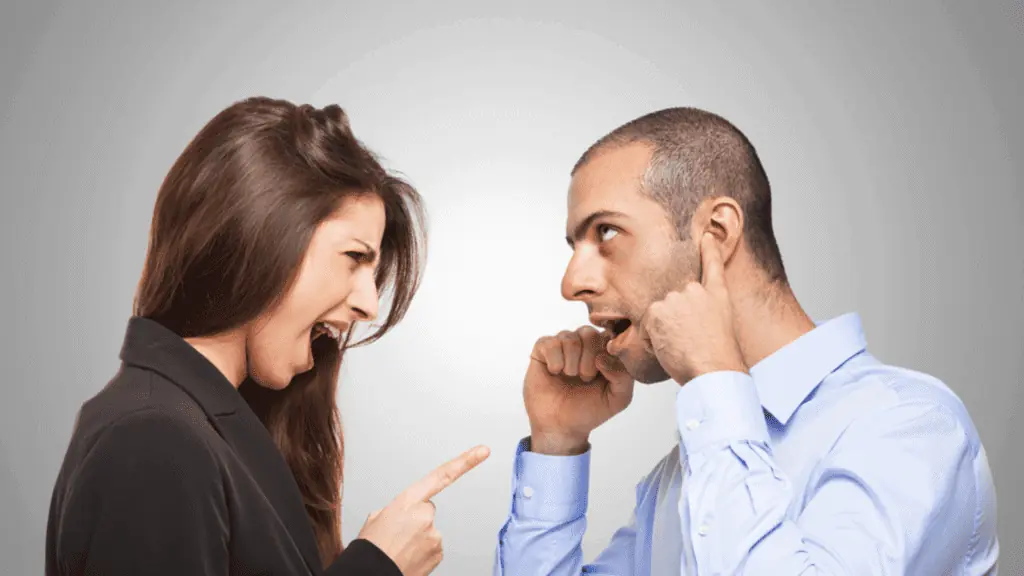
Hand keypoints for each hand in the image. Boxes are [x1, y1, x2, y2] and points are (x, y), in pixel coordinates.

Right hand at [357, 445, 489, 575]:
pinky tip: (408, 556)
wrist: (372, 573)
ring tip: (400, 547)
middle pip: (427, 509)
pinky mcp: (438, 551)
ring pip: (429, 530)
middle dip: (416, 519)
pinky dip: (422, 551)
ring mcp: (434, 534)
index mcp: (407, 501)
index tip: (483, 451)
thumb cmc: (372, 548)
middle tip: (399, 533)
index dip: (465, 462)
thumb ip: (395, 508)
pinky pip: (432, 547)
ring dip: (418, 538)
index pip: (441, 476)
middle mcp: (424, 515)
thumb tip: (401, 513)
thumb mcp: (376, 519)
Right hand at [524, 326, 634, 454]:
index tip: (602, 372)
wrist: (561, 426)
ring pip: (569, 338)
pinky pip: (550, 343)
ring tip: (570, 377)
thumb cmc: (590, 409)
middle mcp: (583, 343)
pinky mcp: (543, 349)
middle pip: (589, 333)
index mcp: (604, 350)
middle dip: (588, 360)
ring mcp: (563, 344)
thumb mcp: (619, 398)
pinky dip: (555, 361)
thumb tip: (603, 357)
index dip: (606, 352)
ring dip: (571, 363)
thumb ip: (623, 376)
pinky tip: (555, 372)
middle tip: (585, 378)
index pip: (610, 334)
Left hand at [640, 233, 746, 384]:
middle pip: (673, 302)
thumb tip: (690, 318)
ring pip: (658, 314)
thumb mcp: (722, 328)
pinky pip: (646, 327)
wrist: (714, 368)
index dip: (710, 249)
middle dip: (673, 321)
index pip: (712, 265)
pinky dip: (652, 340)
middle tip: (688, 342)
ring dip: (662, 332)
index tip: (707, 236)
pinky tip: (669, 349)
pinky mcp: (658, 310)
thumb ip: (705, 314)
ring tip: (681, 347)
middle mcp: (695, 291)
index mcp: (717, 294)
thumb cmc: (719, 358)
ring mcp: (676, 298)